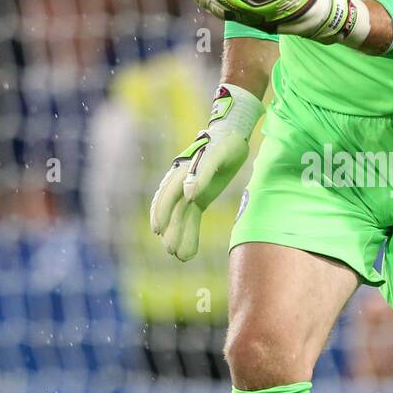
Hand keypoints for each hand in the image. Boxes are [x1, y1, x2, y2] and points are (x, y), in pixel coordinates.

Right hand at [149, 83, 261, 260]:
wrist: (234, 134)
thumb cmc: (225, 142)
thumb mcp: (218, 155)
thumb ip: (202, 174)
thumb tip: (188, 194)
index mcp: (182, 171)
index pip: (168, 194)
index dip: (162, 211)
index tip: (159, 229)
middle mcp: (181, 183)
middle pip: (172, 210)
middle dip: (171, 231)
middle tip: (171, 251)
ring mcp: (189, 192)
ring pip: (181, 218)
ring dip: (179, 236)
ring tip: (180, 257)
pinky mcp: (199, 198)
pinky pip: (192, 219)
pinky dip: (190, 234)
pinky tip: (189, 253)